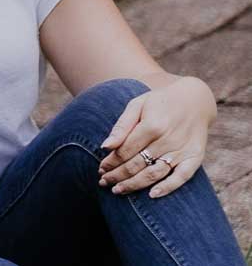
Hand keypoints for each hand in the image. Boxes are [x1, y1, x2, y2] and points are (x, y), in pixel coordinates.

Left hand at [97, 76, 215, 197]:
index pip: (125, 150)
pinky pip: (181, 178)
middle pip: (137, 164)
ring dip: (134, 185)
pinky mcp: (195, 158)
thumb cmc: (159, 102)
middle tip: (104, 182)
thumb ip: (122, 126)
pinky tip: (152, 195)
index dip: (111, 162)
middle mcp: (167, 140)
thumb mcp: (137, 105)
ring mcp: (182, 151)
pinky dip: (167, 188)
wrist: (195, 100)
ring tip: (118, 190)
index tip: (100, 169)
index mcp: (151, 125)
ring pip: (154, 174)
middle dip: (117, 175)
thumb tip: (105, 146)